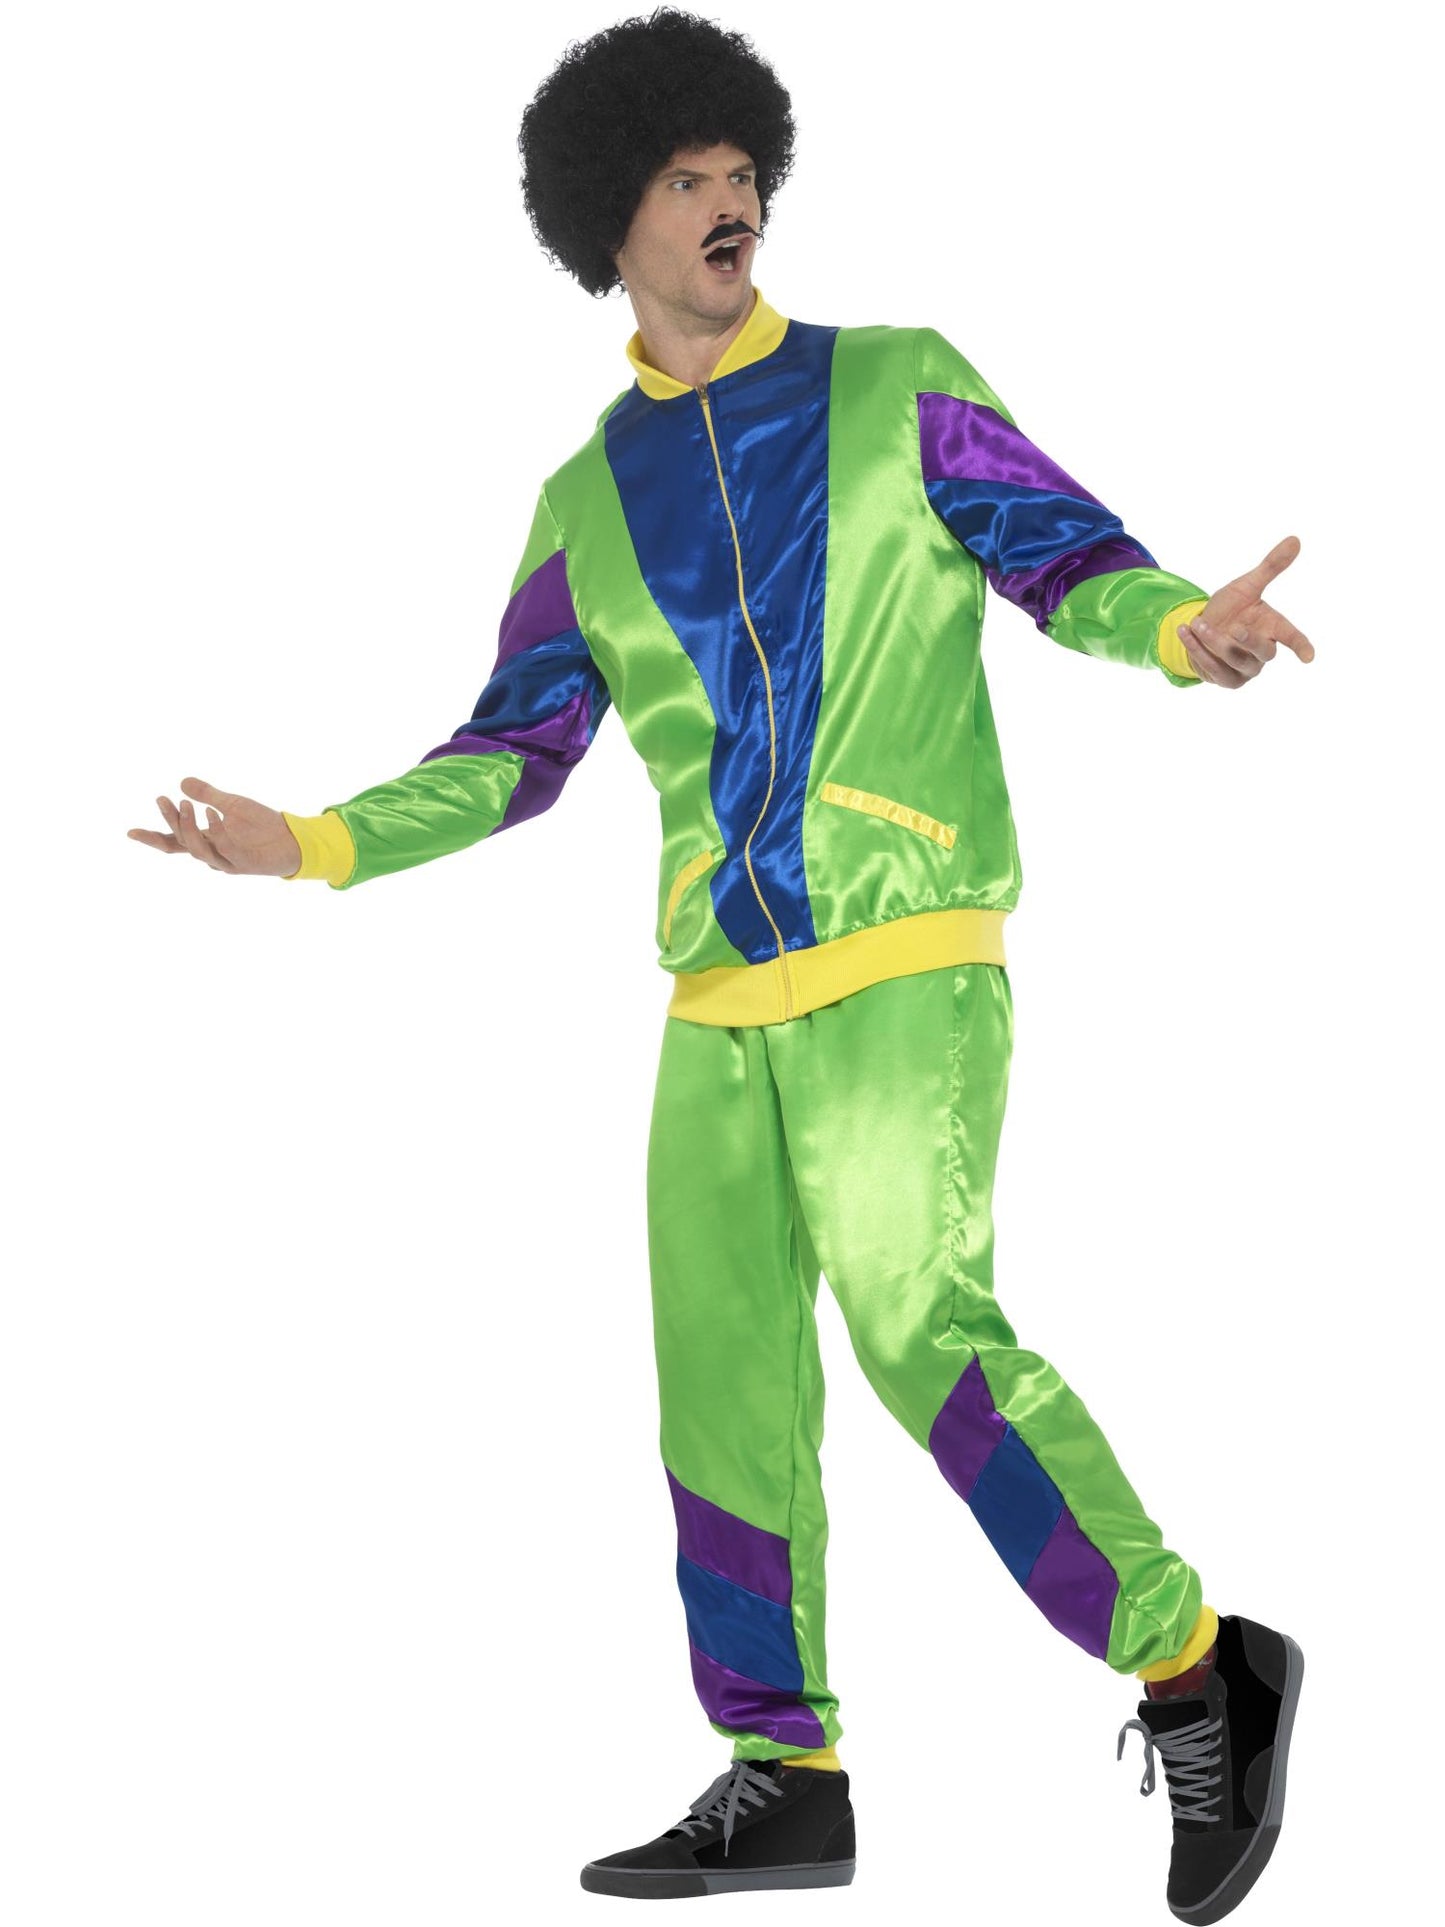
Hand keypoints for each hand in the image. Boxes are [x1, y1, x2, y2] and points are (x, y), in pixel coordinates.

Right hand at [127, 777, 301, 875]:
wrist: (294, 839)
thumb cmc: (262, 825)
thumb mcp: (232, 803)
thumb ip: (208, 795)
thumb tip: (182, 782)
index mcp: (206, 841)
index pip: (173, 841)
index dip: (153, 838)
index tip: (130, 832)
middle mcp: (212, 854)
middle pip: (182, 843)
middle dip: (170, 822)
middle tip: (163, 800)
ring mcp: (227, 861)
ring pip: (198, 850)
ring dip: (189, 827)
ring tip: (186, 804)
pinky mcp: (245, 863)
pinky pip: (226, 849)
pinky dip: (217, 832)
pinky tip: (213, 814)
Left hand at [1178, 535, 1314, 687]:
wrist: (1201, 628)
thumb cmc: (1231, 608)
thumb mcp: (1247, 585)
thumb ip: (1270, 566)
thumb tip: (1295, 539)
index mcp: (1273, 628)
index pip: (1292, 637)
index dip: (1301, 646)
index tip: (1309, 656)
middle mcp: (1262, 652)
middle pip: (1265, 653)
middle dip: (1250, 641)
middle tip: (1237, 628)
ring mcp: (1245, 669)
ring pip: (1235, 661)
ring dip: (1215, 642)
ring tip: (1198, 621)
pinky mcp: (1226, 680)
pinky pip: (1213, 669)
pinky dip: (1197, 650)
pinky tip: (1185, 631)